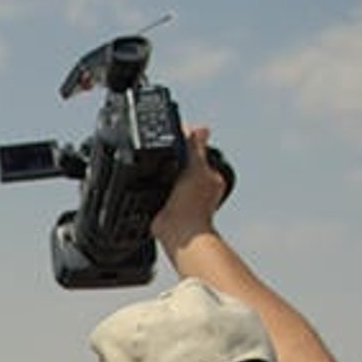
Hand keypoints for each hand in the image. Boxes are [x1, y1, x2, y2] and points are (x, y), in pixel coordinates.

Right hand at [150, 125, 224, 251]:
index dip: (185, 145)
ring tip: (157, 174)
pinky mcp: (168, 209)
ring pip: (171, 179)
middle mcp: (199, 189)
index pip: (198, 154)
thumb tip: (201, 128)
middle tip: (162, 156)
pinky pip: (160, 194)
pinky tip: (151, 189)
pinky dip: (155, 191)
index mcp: (211, 178)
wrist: (178, 233)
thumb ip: (195, 148)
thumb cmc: (193, 206)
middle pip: (183, 165)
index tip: (173, 140)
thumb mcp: (195, 168)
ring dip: (163, 176)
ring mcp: (183, 200)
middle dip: (172, 160)